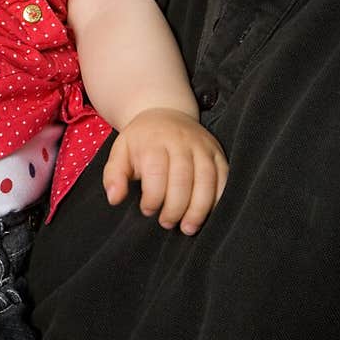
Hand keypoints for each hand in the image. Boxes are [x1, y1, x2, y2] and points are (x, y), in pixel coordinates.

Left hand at [103, 107, 227, 234]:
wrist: (165, 112)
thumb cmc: (142, 140)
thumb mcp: (120, 151)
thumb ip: (114, 175)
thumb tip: (114, 198)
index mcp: (154, 140)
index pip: (156, 172)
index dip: (153, 197)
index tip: (147, 210)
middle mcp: (181, 141)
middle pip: (183, 178)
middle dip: (175, 207)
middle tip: (167, 223)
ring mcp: (202, 146)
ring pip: (206, 179)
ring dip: (199, 208)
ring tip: (188, 227)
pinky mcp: (217, 152)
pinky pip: (224, 177)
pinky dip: (219, 199)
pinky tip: (208, 214)